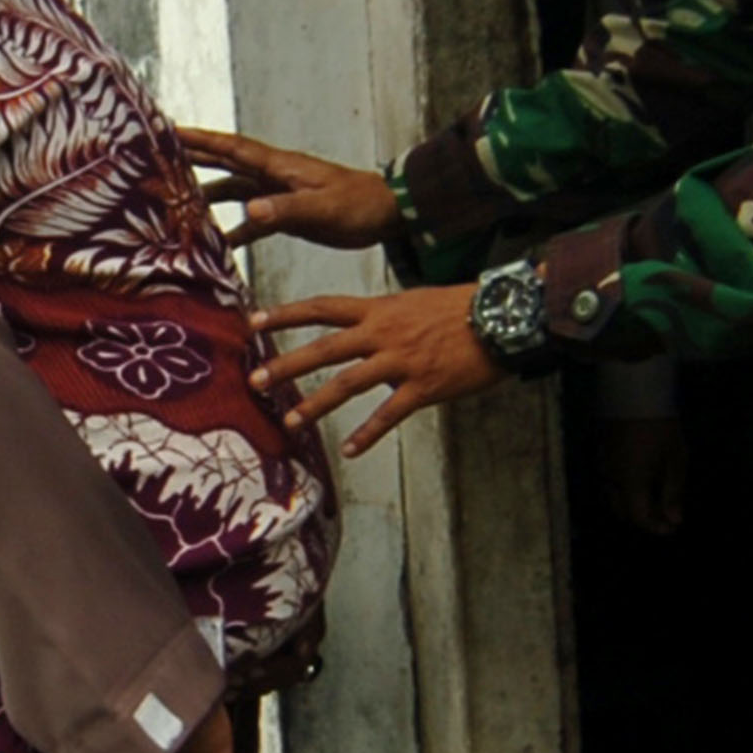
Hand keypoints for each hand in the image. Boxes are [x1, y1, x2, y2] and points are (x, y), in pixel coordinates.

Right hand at [180, 126, 401, 253]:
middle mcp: (274, 175)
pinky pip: (253, 220)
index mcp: (279, 166)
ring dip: (208, 198)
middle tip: (158, 158)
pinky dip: (235, 230)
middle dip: (193, 159)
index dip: (200, 139)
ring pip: (235, 191)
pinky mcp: (288, 213)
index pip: (231, 148)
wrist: (388, 213)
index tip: (169, 130)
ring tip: (177, 207)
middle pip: (225, 163)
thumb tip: (248, 211)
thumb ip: (285, 211)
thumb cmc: (359, 205)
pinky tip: (219, 246)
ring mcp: (279, 193)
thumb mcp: (321, 209)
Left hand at [252, 287, 508, 456]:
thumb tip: (361, 332)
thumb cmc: (458, 308)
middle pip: (324, 349)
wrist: (499, 317)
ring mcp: (401, 361)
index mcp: (378, 310)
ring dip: (317, 404)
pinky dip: (368, 434)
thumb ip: (381, 318)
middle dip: (286, 365)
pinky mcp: (423, 387)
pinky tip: (350, 450)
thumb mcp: (412, 302)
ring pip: (349, 383)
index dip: (286, 314)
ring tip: (291, 422)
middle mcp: (383, 333)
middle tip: (255, 381)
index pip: (322, 308)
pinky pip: (389, 414)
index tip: (253, 321)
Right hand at [600, 416, 686, 535]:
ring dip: (632, 503)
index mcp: (630, 484)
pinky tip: (642, 479)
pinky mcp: (601, 454)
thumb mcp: (675, 460)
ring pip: (613, 497)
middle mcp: (611, 480)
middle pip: (622, 512)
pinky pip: (610, 481)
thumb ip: (674, 493)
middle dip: (642, 518)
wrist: (635, 393)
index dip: (656, 527)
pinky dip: (625, 488)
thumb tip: (675, 520)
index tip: (672, 528)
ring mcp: (603, 466)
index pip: (639, 518)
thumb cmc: (661, 427)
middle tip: (664, 514)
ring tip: (655, 496)